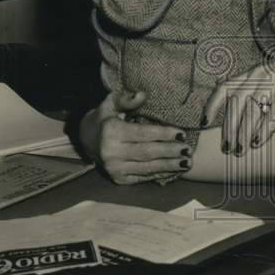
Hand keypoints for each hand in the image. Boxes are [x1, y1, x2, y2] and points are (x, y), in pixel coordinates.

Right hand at [78, 89, 193, 184]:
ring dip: (169, 166)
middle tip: (188, 150)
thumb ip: (126, 98)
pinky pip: (143, 177)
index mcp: (111, 132)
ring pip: (147, 168)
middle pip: (148, 152)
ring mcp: (114, 168)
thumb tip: (142, 94)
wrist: (86, 141)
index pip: (143, 134)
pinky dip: (160, 174)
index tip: (182, 133)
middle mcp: (111, 153)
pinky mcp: (119, 179)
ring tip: (186, 162)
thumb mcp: (111, 103)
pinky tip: (173, 170)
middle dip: (170, 151)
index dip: (164, 134)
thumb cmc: (104, 118)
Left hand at [204, 48, 274, 156]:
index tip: (203, 124)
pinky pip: (274, 112)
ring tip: (240, 150)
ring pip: (253, 110)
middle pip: (236, 103)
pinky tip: (258, 142)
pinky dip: (264, 128)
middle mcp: (259, 74)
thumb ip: (250, 86)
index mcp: (252, 72)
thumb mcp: (268, 75)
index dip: (212, 106)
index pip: (224, 87)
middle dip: (229, 128)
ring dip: (244, 132)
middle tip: (225, 147)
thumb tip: (226, 96)